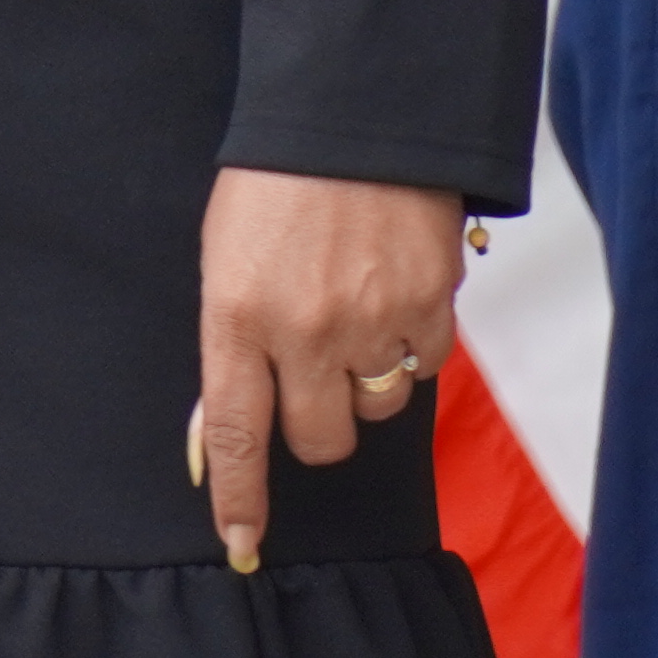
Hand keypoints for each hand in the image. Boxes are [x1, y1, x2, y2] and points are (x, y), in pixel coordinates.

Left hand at [189, 167, 463, 576]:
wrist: (354, 113)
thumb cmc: (277, 182)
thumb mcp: (226, 255)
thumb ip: (232, 339)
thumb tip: (227, 425)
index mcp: (237, 313)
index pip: (234, 431)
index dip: (239, 496)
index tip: (242, 544)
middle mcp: (304, 330)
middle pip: (320, 438)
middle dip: (319, 420)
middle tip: (317, 372)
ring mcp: (372, 321)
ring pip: (378, 408)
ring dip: (368, 381)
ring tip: (357, 313)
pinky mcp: (431, 305)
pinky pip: (426, 366)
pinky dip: (413, 345)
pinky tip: (395, 293)